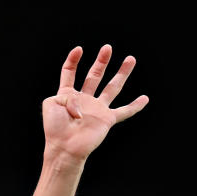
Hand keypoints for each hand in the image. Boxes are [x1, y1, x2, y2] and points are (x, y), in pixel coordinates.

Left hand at [42, 45, 148, 160]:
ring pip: (112, 88)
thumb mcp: (51, 103)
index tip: (79, 49)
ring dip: (122, 73)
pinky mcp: (106, 119)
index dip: (73, 60)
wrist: (64, 148)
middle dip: (102, 61)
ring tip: (130, 59)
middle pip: (94, 76)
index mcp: (67, 94)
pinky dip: (135, 106)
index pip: (70, 72)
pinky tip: (145, 98)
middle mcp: (84, 99)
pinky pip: (124, 112)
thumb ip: (67, 96)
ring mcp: (96, 108)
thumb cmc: (54, 128)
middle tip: (107, 48)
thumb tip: (83, 102)